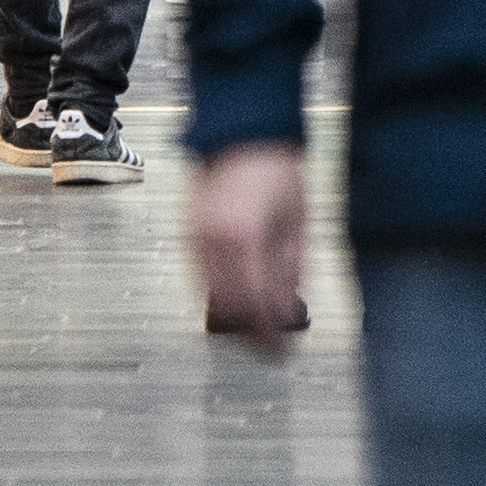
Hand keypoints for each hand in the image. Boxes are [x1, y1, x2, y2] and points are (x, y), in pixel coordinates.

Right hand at [191, 143, 308, 345]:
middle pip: (227, 308)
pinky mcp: (187, 235)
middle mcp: (211, 241)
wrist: (243, 133)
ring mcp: (193, 238)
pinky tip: (241, 304)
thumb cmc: (277, 170)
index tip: (283, 352)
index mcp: (243, 237)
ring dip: (234, 319)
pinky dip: (221, 299)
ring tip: (260, 330)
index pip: (254, 304)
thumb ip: (291, 269)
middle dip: (250, 334)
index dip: (269, 335)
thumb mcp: (297, 222)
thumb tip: (288, 311)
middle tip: (272, 349)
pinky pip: (202, 281)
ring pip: (210, 299)